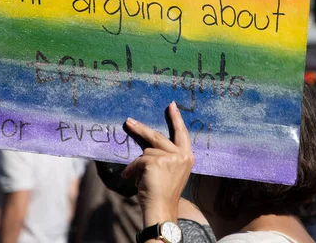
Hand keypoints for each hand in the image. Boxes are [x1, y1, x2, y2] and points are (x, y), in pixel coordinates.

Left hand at [122, 101, 194, 226]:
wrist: (161, 209)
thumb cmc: (164, 193)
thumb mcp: (170, 171)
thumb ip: (166, 156)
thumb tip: (148, 141)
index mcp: (187, 157)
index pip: (181, 133)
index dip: (176, 119)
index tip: (171, 105)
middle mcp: (181, 155)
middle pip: (157, 136)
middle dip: (140, 129)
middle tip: (128, 122)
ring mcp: (169, 158)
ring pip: (146, 152)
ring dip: (138, 165)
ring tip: (138, 178)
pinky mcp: (155, 161)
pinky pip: (137, 161)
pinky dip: (132, 171)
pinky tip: (132, 180)